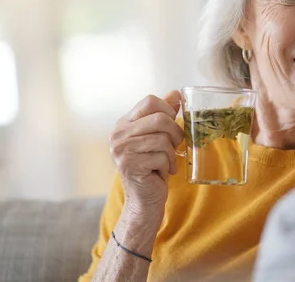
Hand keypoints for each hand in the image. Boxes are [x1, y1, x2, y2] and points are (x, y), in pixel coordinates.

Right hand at [109, 91, 183, 218]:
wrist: (144, 199)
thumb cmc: (152, 166)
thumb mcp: (158, 137)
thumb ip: (164, 115)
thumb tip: (176, 93)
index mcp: (124, 123)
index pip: (150, 100)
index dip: (168, 111)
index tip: (171, 126)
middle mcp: (118, 134)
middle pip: (160, 119)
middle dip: (175, 133)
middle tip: (175, 146)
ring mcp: (121, 150)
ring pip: (162, 139)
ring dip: (171, 153)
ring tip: (165, 162)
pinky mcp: (129, 165)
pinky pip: (161, 157)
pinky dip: (167, 166)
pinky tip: (160, 173)